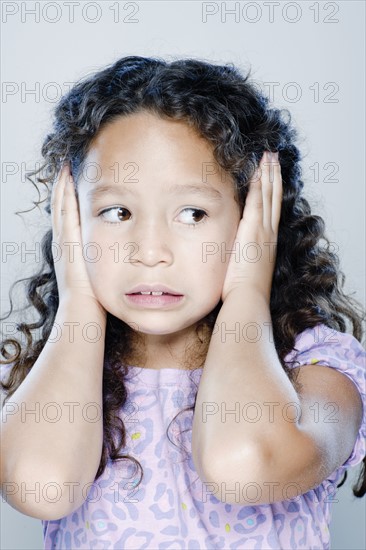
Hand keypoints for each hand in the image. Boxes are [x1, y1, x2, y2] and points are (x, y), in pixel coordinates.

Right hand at [51, 162, 105, 312]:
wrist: (81, 311)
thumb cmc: (92, 300)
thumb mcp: (98, 276)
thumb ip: (105, 263)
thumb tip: (122, 256)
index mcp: (69, 249)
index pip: (67, 217)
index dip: (68, 199)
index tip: (73, 181)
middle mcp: (62, 242)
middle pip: (60, 207)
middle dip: (63, 187)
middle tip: (66, 166)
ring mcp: (63, 241)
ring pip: (60, 206)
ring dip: (63, 186)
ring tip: (65, 167)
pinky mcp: (67, 241)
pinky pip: (65, 212)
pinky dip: (64, 195)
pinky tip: (67, 179)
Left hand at [221, 151, 282, 302]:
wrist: (247, 298)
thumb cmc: (242, 290)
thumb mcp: (245, 269)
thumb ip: (241, 256)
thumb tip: (233, 254)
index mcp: (267, 241)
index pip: (271, 210)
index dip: (272, 191)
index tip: (271, 175)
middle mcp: (269, 233)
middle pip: (274, 197)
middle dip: (274, 176)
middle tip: (274, 158)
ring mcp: (263, 230)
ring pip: (268, 195)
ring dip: (269, 174)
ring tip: (269, 156)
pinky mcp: (254, 229)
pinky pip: (258, 201)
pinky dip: (259, 184)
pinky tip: (258, 169)